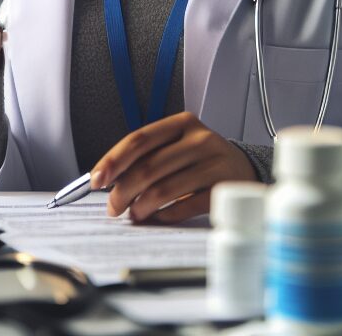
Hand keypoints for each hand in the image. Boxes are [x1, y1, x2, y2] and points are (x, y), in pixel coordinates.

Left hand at [90, 112, 257, 223]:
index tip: (97, 179)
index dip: (114, 160)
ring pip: (164, 188)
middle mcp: (199, 139)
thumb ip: (149, 156)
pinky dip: (165, 215)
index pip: (140, 139)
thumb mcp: (178, 146)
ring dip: (141, 206)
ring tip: (134, 214)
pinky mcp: (223, 188)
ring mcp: (213, 163)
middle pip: (149, 166)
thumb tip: (109, 180)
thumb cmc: (200, 159)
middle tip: (113, 208)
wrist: (245, 170)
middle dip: (123, 190)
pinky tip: (157, 218)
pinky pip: (185, 206)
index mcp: (182, 123)